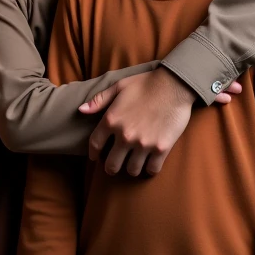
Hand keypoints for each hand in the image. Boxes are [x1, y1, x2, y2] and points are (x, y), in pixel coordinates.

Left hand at [79, 67, 241, 176]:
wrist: (174, 85)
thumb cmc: (145, 83)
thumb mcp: (119, 86)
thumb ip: (99, 100)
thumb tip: (81, 110)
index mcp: (112, 120)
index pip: (95, 144)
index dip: (93, 154)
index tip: (95, 157)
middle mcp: (125, 135)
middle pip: (112, 165)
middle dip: (111, 167)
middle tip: (115, 165)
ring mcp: (143, 144)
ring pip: (132, 170)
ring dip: (131, 167)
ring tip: (133, 162)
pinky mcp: (161, 149)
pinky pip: (151, 170)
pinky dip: (149, 168)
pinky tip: (149, 162)